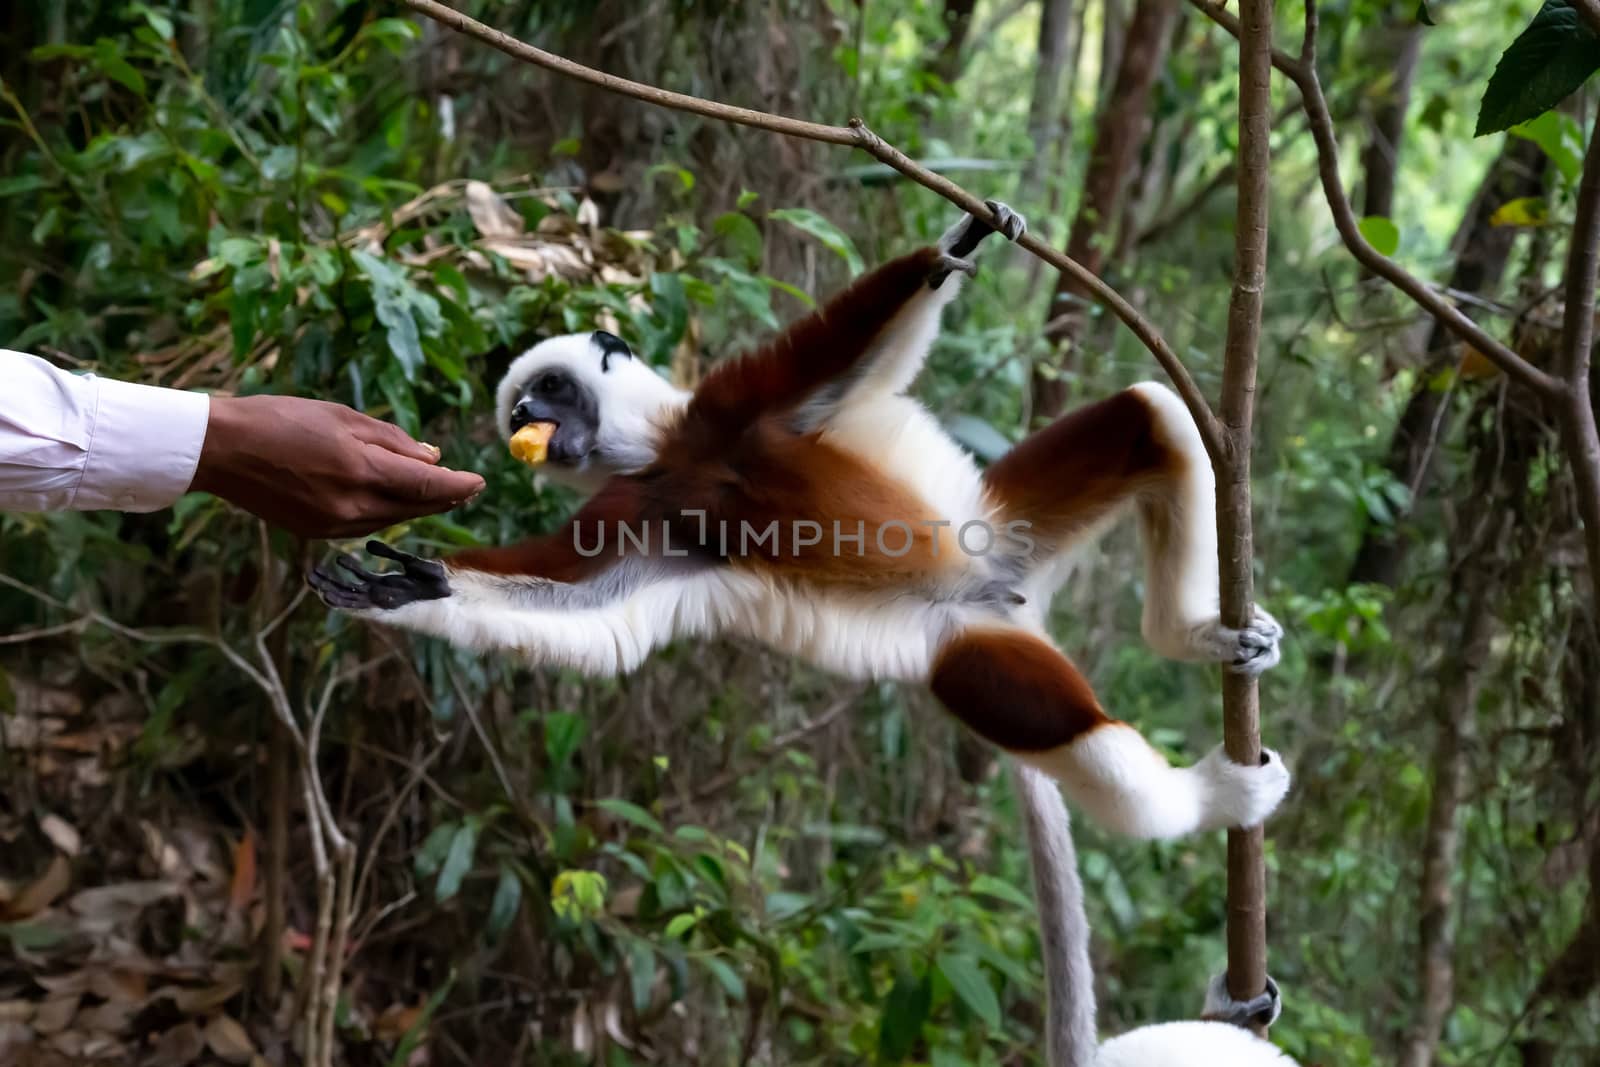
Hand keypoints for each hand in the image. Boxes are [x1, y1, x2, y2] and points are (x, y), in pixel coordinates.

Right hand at [189, 395, 484, 537]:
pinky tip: (393, 501)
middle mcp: (351, 505)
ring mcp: (333, 525)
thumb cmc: (280, 419)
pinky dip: (386, 512)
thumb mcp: (342, 417)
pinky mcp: (316, 533)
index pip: (427, 486)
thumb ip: (392, 440)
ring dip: (417, 507)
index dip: (458, 486)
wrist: (222, 450)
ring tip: (438, 493)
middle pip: (414, 508)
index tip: (479, 481)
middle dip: (444, 498)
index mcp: (361, 470)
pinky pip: (365, 525)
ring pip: (392, 519)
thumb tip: (432, 458)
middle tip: (465, 487)